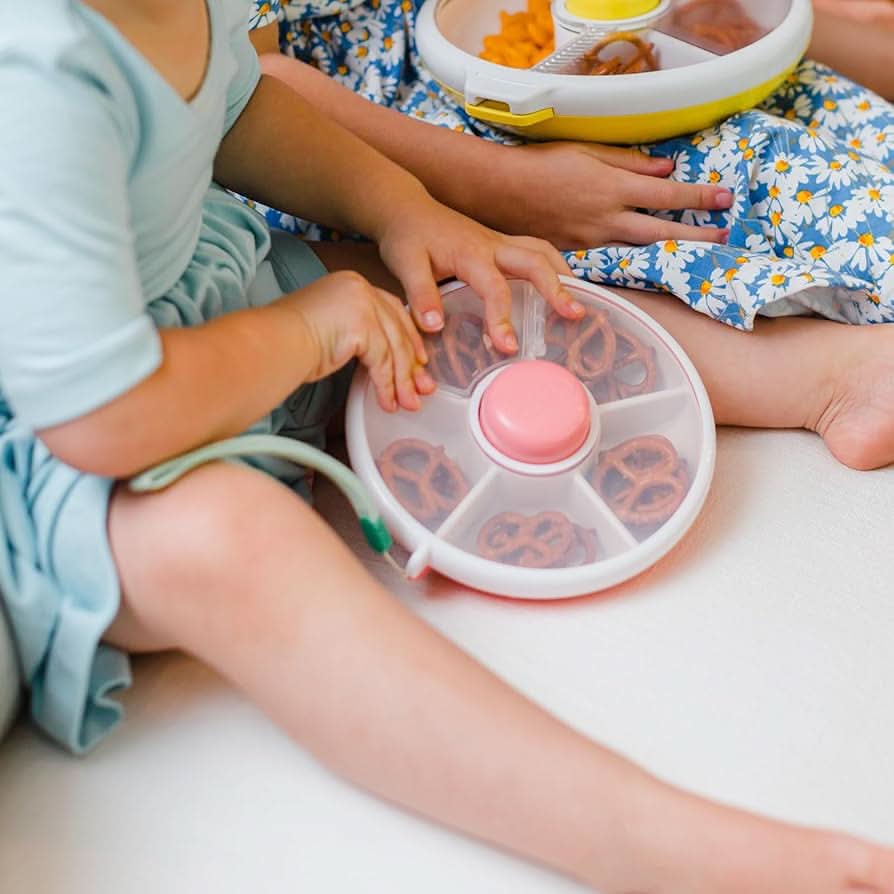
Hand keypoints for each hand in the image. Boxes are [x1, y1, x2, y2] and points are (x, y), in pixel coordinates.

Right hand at [283, 271, 434, 412]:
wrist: (272, 342)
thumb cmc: (287, 340)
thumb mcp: (330, 329)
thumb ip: (357, 335)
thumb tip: (379, 361)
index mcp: (351, 284)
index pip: (391, 310)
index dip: (407, 338)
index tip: (418, 361)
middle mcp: (359, 288)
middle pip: (397, 328)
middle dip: (411, 364)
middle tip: (422, 388)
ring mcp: (362, 303)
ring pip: (393, 348)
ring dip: (402, 381)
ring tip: (407, 403)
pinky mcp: (362, 324)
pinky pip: (382, 361)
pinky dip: (387, 385)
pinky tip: (387, 401)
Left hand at [376, 196, 583, 353]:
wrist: (407, 208)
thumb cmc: (407, 237)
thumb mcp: (404, 265)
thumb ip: (420, 296)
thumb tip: (434, 327)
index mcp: (471, 254)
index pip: (494, 288)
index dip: (502, 318)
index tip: (508, 346)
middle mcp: (492, 245)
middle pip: (535, 261)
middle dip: (557, 288)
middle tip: (574, 315)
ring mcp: (500, 242)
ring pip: (542, 252)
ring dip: (563, 274)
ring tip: (578, 302)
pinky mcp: (501, 243)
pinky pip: (536, 250)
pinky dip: (554, 266)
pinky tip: (560, 285)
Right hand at [483, 142, 733, 249]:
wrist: (501, 193)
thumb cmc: (541, 164)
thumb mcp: (587, 152)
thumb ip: (628, 162)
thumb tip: (665, 169)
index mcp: (612, 188)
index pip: (666, 196)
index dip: (699, 199)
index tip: (724, 200)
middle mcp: (607, 218)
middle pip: (661, 231)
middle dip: (696, 235)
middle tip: (724, 236)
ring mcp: (593, 240)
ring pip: (640, 248)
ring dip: (670, 249)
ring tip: (694, 249)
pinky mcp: (578, 253)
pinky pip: (614, 255)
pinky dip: (635, 255)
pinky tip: (648, 256)